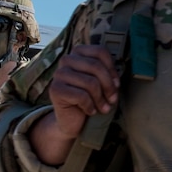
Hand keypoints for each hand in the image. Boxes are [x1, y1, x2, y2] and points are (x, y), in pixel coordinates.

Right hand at [33, 44, 120, 166]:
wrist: (72, 120)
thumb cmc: (89, 99)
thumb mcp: (100, 83)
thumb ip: (107, 74)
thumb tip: (115, 81)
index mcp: (78, 53)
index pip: (100, 52)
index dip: (112, 69)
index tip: (117, 84)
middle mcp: (66, 60)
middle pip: (96, 66)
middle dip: (108, 86)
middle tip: (112, 99)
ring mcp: (59, 74)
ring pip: (90, 82)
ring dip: (101, 99)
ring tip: (103, 108)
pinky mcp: (55, 89)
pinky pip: (81, 96)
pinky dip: (90, 106)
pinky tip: (90, 111)